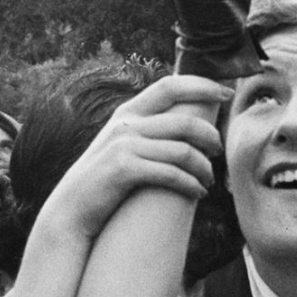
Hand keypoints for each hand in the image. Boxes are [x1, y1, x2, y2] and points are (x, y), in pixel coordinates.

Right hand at [39, 75, 230, 242]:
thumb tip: (184, 126)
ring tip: (209, 181)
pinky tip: (198, 193)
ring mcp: (123, 146)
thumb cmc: (103, 182)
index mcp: (127, 114)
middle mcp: (126, 125)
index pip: (169, 86)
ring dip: (204, 167)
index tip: (225, 93)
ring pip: (183, 150)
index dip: (201, 86)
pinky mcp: (124, 169)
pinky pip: (171, 173)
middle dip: (211, 135)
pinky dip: (191, 184)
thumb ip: (145, 131)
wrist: (70, 210)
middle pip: (184, 121)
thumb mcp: (121, 147)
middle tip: (219, 150)